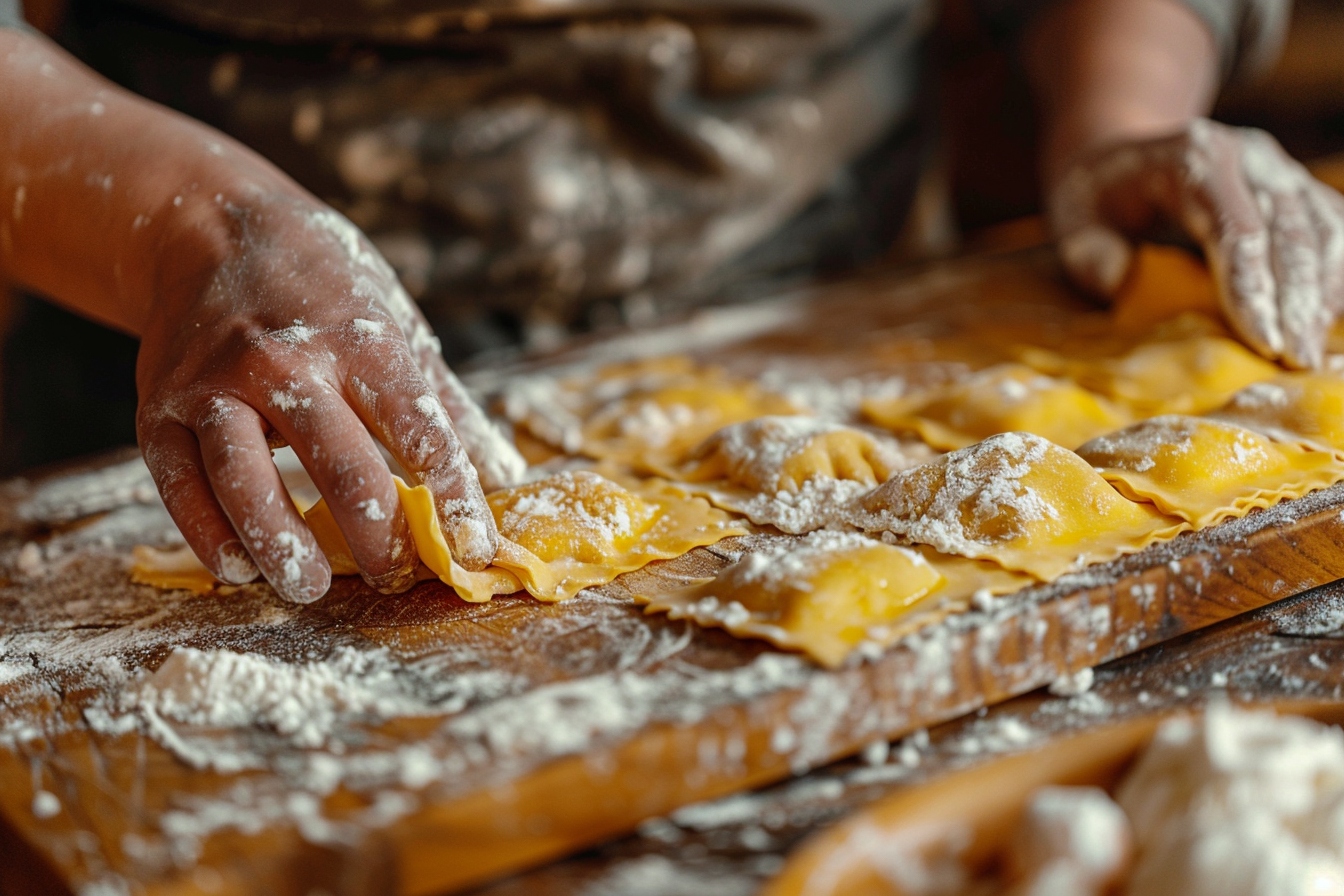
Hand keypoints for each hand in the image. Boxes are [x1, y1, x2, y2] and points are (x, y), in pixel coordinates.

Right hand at [136, 194, 524, 601]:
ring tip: (307, 587)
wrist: (210, 227)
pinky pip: (180, 482)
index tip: (476, 546)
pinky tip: (239, 568)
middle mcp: (287, 361)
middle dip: (373, 532)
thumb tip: (508, 471)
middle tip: (393, 576)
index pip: (420, 430)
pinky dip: (207, 532)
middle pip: (338, 462)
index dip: (454, 495)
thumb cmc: (324, 287)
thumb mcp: (397, 325)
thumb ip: (447, 404)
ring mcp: (216, 383)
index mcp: (362, 340)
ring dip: (277, 541)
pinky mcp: (161, 405)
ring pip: (244, 476)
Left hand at [1049, 119, 1343, 368]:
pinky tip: (1319, 321)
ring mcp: (1279, 169)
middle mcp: (1248, 156)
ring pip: (1325, 228)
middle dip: (1298, 301)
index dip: (1252, 288)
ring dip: (1324, 293)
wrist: (1124, 161)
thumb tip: (1123, 283)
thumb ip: (1092, 255)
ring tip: (1309, 351)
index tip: (1263, 342)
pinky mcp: (1297, 190)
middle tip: (1297, 359)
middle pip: (1290, 230)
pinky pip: (1333, 230)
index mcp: (1193, 157)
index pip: (1235, 229)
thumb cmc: (1097, 201)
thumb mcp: (1074, 224)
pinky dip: (1333, 277)